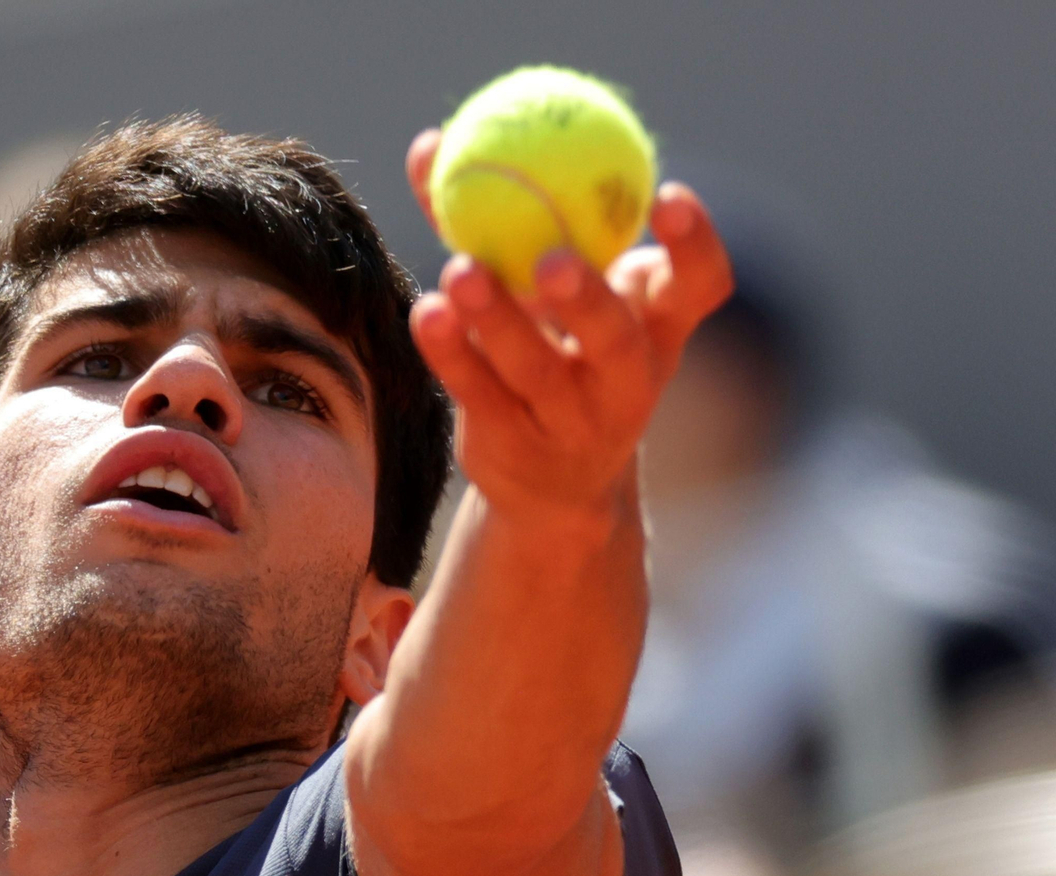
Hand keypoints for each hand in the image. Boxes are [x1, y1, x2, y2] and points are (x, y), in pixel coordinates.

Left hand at [406, 128, 732, 516]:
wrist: (551, 481)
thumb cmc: (555, 347)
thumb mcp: (549, 286)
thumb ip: (501, 216)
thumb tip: (431, 144)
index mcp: (657, 327)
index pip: (700, 286)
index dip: (695, 245)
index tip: (668, 195)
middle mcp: (626, 380)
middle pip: (617, 341)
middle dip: (589, 299)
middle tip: (552, 257)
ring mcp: (570, 422)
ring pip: (537, 372)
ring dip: (500, 320)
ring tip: (460, 271)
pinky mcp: (514, 447)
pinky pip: (480, 395)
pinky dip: (453, 354)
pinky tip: (426, 314)